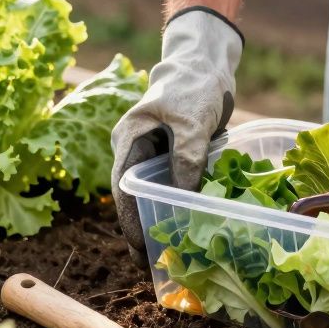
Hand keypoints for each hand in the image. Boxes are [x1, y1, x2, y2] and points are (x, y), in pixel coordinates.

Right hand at [111, 8, 241, 262]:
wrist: (206, 62)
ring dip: (160, 220)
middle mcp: (137, 148)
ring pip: (153, 193)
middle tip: (153, 264)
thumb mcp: (191, 123)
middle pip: (133, 196)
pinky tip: (190, 227)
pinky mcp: (175, 154)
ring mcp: (155, 152)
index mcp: (129, 139)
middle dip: (141, 229)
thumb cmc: (194, 84)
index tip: (138, 249)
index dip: (128, 220)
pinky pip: (173, 185)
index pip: (121, 188)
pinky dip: (179, 205)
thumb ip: (186, 159)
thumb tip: (184, 203)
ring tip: (171, 254)